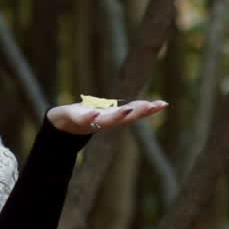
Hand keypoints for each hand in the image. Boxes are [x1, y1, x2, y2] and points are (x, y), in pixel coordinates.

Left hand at [46, 99, 168, 134]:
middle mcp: (106, 121)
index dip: (149, 109)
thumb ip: (133, 110)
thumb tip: (159, 104)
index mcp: (115, 117)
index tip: (163, 104)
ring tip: (128, 109)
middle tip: (152, 106)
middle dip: (138, 112)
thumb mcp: (113, 111)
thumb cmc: (92, 116)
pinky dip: (89, 116)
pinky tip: (95, 112)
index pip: (135, 113)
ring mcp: (92, 121)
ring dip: (117, 116)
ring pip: (107, 120)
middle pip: (124, 117)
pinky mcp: (76, 118)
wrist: (64, 125)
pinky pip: (83, 118)